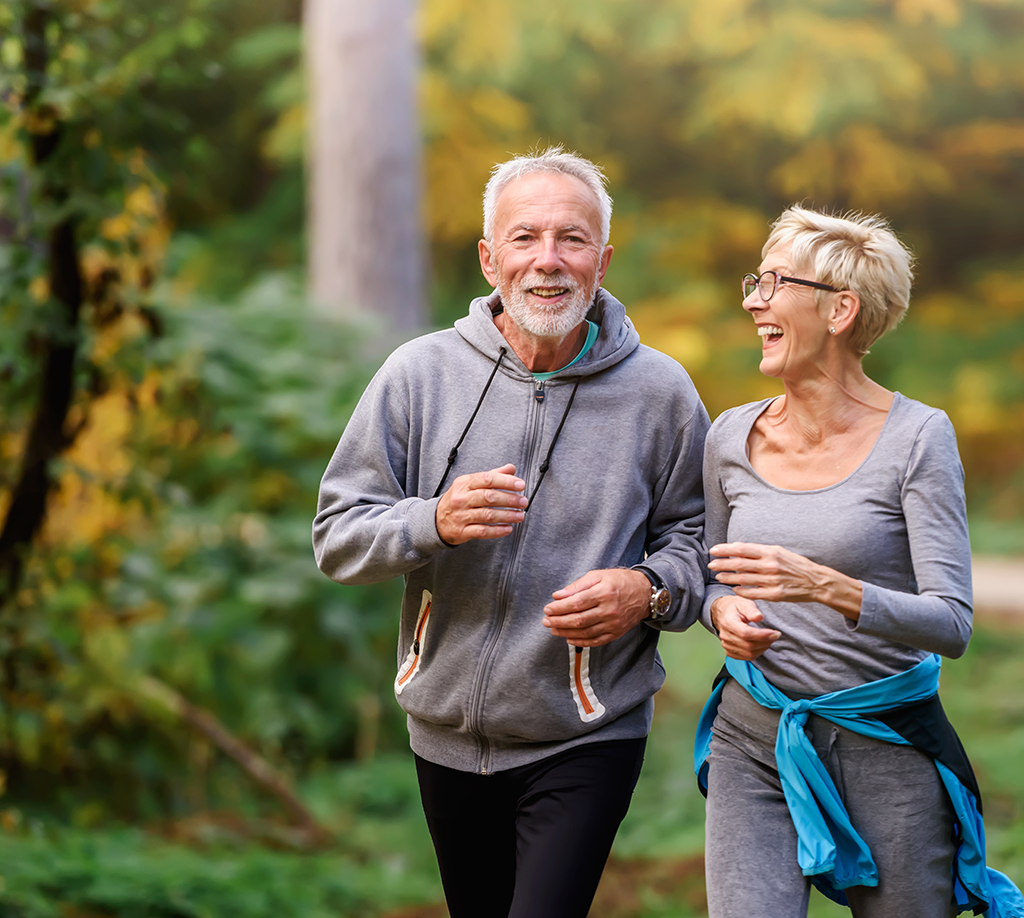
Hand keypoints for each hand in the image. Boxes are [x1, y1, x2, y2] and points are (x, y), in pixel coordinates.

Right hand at [435, 463, 528, 544]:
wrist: (435, 520)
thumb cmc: (458, 499)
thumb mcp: (470, 483)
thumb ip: (492, 475)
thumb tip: (511, 469)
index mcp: (464, 483)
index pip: (487, 479)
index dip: (506, 481)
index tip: (520, 485)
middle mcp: (462, 499)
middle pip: (489, 497)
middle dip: (509, 499)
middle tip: (523, 501)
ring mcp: (461, 516)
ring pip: (488, 515)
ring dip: (507, 516)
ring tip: (520, 515)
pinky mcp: (462, 531)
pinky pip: (482, 531)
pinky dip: (497, 531)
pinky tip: (508, 528)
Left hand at [542, 569, 650, 646]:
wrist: (645, 593)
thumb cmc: (619, 581)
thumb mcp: (598, 575)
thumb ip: (577, 586)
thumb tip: (558, 596)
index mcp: (604, 592)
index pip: (576, 603)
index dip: (559, 608)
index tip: (548, 609)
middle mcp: (610, 610)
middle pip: (579, 620)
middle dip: (559, 621)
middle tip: (546, 621)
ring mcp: (614, 624)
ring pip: (585, 632)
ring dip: (566, 632)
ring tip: (554, 629)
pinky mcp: (616, 633)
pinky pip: (596, 641)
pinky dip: (581, 642)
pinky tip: (569, 638)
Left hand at [707, 542, 862, 617]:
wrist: (816, 581)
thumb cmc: (795, 564)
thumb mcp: (779, 552)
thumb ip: (760, 551)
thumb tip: (738, 549)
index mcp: (771, 551)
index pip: (742, 549)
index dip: (726, 549)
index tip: (714, 550)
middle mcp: (770, 564)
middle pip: (739, 563)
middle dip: (722, 563)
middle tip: (711, 564)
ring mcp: (772, 580)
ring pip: (743, 579)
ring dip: (728, 577)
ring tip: (718, 576)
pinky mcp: (774, 594)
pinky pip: (752, 592)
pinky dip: (741, 590)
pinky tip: (733, 588)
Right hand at [709, 595, 780, 660]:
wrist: (724, 613)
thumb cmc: (735, 608)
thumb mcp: (744, 603)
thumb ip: (752, 610)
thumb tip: (759, 617)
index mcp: (728, 622)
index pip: (746, 633)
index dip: (762, 635)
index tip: (775, 633)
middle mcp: (725, 635)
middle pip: (748, 645)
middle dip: (765, 642)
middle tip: (775, 635)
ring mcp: (726, 644)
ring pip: (748, 653)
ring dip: (762, 648)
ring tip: (769, 639)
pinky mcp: (729, 651)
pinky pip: (746, 657)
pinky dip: (757, 653)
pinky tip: (761, 645)